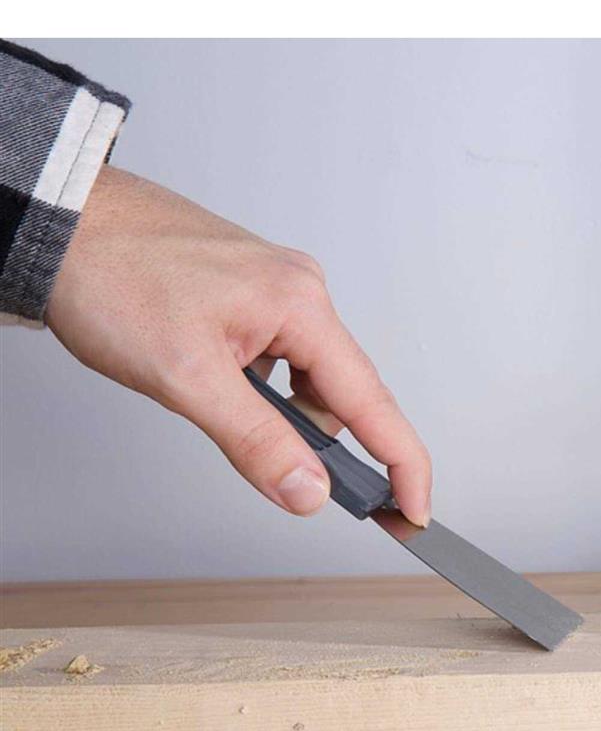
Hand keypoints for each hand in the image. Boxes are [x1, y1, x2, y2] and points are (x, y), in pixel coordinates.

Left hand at [46, 165, 430, 523]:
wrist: (57, 218)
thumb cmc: (110, 275)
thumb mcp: (185, 377)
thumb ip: (256, 441)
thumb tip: (309, 491)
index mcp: (301, 306)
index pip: (374, 404)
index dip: (401, 465)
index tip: (415, 511)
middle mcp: (300, 291)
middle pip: (344, 392)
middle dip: (333, 446)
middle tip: (315, 491)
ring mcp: (275, 288)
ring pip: (307, 376)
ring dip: (284, 415)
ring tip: (221, 417)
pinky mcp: (247, 291)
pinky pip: (279, 356)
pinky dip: (263, 390)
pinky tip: (219, 390)